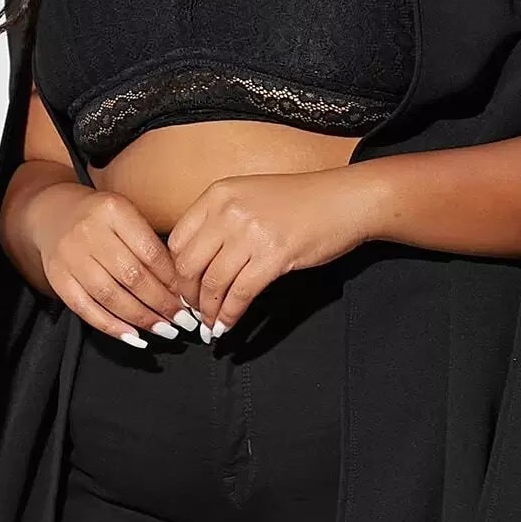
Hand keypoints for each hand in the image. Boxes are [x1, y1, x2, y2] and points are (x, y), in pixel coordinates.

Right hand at [28, 184, 198, 347]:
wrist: (53, 213)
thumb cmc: (100, 218)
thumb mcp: (127, 216)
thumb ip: (149, 244)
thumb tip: (180, 287)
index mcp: (114, 211)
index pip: (150, 252)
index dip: (172, 281)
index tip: (188, 299)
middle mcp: (89, 232)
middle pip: (132, 277)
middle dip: (161, 304)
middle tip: (181, 320)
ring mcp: (70, 256)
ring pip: (110, 296)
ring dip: (141, 318)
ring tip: (164, 329)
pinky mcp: (57, 277)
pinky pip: (86, 308)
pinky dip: (111, 326)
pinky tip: (132, 336)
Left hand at [164, 168, 367, 337]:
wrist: (345, 200)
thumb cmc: (300, 202)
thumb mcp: (249, 198)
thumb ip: (220, 221)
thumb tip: (196, 262)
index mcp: (218, 194)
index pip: (177, 240)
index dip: (175, 272)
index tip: (183, 289)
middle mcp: (229, 211)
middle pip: (189, 265)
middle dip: (188, 296)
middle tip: (194, 312)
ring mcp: (251, 233)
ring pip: (212, 283)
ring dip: (208, 311)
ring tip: (210, 324)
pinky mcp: (274, 256)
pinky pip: (240, 294)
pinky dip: (229, 316)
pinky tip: (227, 326)